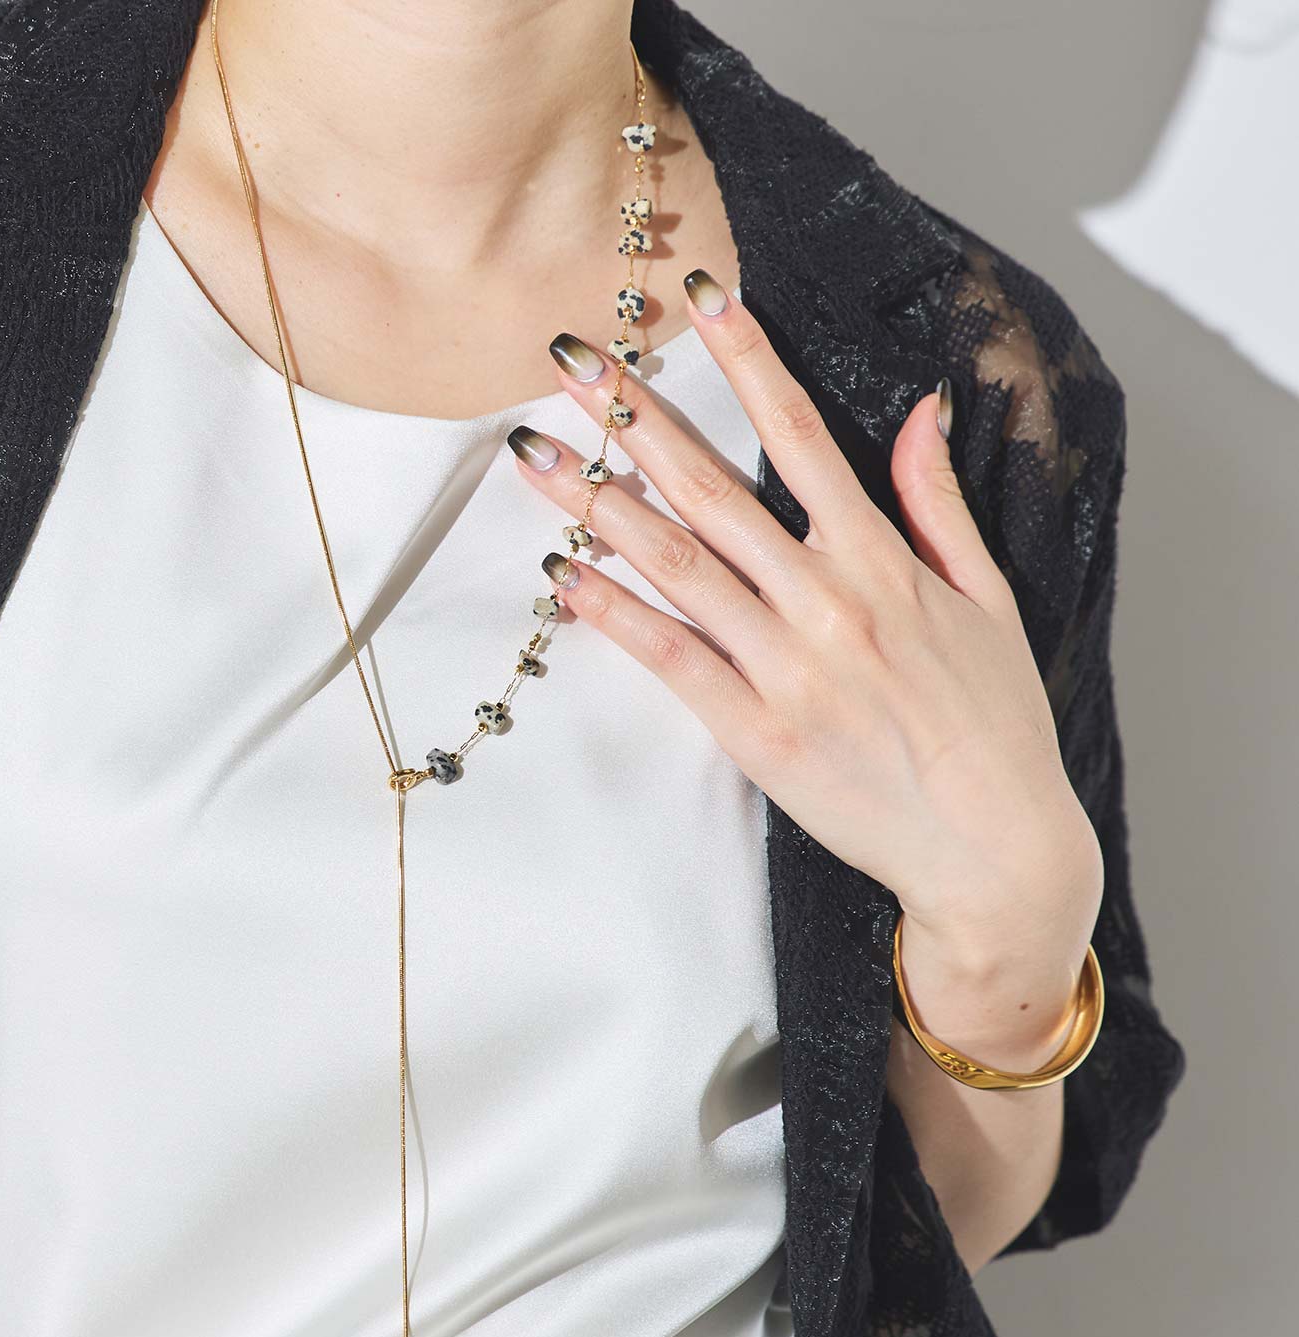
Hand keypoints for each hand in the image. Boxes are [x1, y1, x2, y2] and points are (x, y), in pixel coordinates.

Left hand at [508, 271, 1100, 952]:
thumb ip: (938, 504)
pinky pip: (671, 659)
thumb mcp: (988, 600)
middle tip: (572, 358)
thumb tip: (921, 410)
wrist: (992, 850)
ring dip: (598, 502)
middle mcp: (826, 601)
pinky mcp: (756, 734)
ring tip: (534, 452)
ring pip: (677, 564)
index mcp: (882, 560)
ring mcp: (786, 668)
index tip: (699, 293)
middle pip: (712, 487)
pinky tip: (562, 570)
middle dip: (637, 416)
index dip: (745, 356)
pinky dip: (614, 613)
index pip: (800, 433)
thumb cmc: (995, 727)